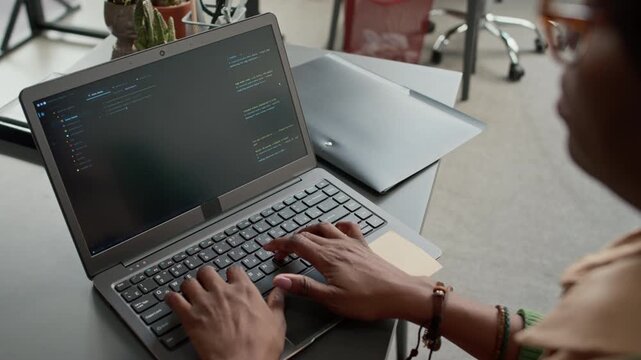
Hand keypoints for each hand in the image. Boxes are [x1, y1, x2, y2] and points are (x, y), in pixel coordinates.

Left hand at [165, 265, 285, 359]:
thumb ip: (276, 303)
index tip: (230, 278)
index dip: (231, 274)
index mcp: (244, 290)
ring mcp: (204, 303)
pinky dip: (171, 298)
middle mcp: (223, 291)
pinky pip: (174, 299)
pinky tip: (173, 300)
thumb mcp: (277, 323)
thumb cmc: (260, 348)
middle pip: (208, 271)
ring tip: (190, 291)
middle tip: (206, 283)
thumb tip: (279, 291)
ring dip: (189, 286)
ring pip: (189, 281)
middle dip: (206, 276)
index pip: (234, 270)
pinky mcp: (189, 317)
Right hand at [264, 222, 433, 323]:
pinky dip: (337, 226)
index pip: (296, 243)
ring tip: (301, 237)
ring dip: (309, 230)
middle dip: (290, 240)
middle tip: (280, 251)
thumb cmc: (370, 299)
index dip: (279, 243)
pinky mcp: (363, 247)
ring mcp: (352, 244)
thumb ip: (304, 287)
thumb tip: (280, 279)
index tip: (268, 247)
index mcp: (328, 258)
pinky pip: (348, 227)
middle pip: (307, 234)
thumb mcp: (332, 299)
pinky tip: (335, 230)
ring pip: (325, 227)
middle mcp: (339, 245)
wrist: (400, 293)